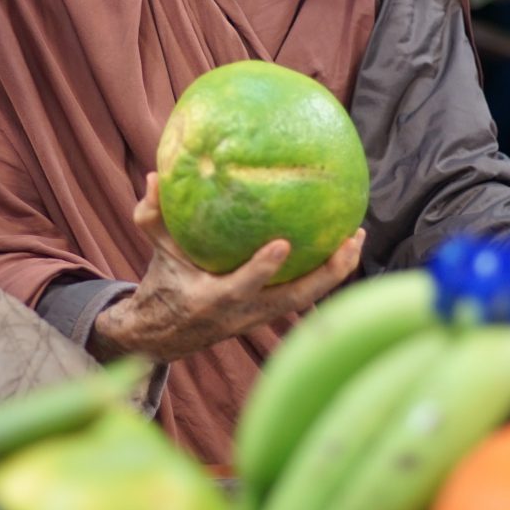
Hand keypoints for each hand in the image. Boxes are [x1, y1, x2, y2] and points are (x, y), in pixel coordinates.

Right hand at [90, 173, 363, 364]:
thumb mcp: (156, 249)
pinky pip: (305, 294)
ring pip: (308, 299)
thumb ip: (153, 214)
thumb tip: (156, 176)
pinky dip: (326, 272)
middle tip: (351, 238)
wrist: (166, 333)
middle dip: (326, 273)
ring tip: (356, 236)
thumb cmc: (164, 280)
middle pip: (295, 300)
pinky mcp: (270, 314)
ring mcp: (261, 317)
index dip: (262, 269)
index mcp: (212, 300)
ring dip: (336, 272)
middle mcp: (243, 314)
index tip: (283, 243)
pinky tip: (342, 243)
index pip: (242, 287)